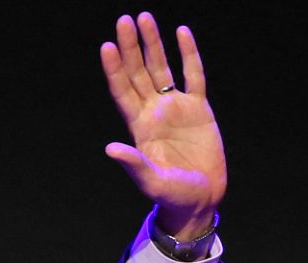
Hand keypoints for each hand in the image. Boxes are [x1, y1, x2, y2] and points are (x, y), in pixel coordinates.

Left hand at [100, 12, 225, 237]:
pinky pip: (193, 75)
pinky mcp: (199, 109)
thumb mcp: (151, 181)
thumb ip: (134, 163)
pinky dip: (188, 54)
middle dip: (130, 47)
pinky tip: (181, 33)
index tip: (107, 46)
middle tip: (124, 20)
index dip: (114, 69)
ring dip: (153, 44)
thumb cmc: (172, 195)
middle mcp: (153, 112)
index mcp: (138, 127)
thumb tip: (111, 148)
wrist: (199, 200)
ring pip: (161, 68)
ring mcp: (175, 108)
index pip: (122, 91)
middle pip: (138, 72)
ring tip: (145, 18)